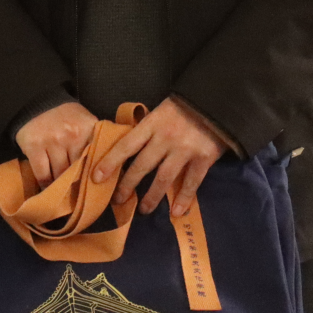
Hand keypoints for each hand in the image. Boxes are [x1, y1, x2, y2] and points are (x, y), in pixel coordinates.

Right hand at [14, 101, 99, 187]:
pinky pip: (43, 175)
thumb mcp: (86, 124)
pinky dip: (46, 185)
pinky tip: (47, 189)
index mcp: (89, 129)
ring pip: (60, 175)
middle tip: (78, 194)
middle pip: (79, 170)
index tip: (94, 188)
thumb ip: (96, 143)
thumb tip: (108, 172)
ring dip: (61, 186)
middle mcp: (73, 135)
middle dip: (78, 182)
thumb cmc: (66, 118)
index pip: (96, 160)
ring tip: (63, 193)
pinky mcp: (35, 147)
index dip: (95, 176)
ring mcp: (53, 141)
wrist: (37, 102)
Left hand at [93, 99, 229, 216]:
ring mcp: (184, 150)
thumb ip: (147, 129)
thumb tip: (128, 148)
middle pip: (142, 166)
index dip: (110, 162)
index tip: (96, 177)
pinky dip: (183, 199)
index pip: (125, 145)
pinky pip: (191, 182)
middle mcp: (165, 138)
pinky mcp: (203, 158)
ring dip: (152, 196)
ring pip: (163, 178)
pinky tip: (176, 211)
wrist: (217, 101)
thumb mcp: (159, 111)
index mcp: (151, 124)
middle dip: (127, 185)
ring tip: (144, 210)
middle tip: (117, 201)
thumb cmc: (184, 106)